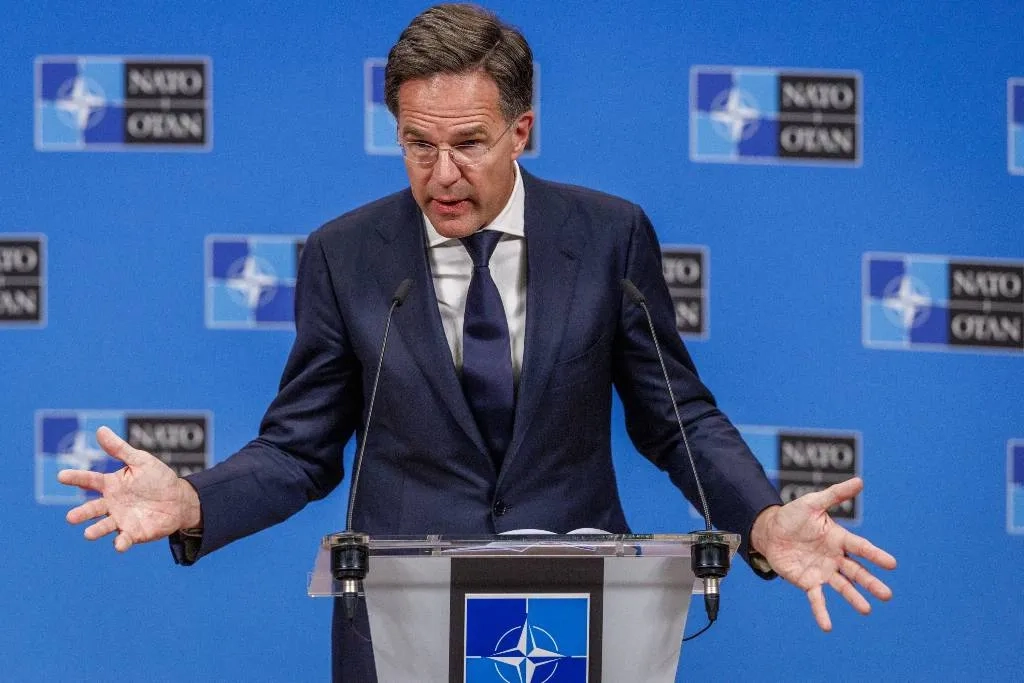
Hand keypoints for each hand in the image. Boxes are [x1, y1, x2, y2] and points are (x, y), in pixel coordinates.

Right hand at [58, 426, 201, 551]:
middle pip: (92, 508)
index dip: (76, 478)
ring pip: (104, 526)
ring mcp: (121, 519)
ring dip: (96, 530)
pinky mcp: (134, 533)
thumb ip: (119, 449)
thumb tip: (100, 430)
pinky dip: (121, 543)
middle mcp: (112, 504)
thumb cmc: (158, 479)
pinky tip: (119, 545)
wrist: (179, 500)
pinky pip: (125, 539)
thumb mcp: (140, 460)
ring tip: (88, 533)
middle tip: (71, 517)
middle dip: (82, 513)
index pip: (90, 480)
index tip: (61, 475)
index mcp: (111, 485)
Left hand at [750, 477, 896, 630]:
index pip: (861, 548)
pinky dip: (821, 612)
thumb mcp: (813, 502)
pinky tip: (827, 626)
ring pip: (842, 587)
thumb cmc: (794, 516)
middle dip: (870, 583)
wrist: (771, 531)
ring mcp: (823, 571)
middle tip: (887, 595)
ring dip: (854, 598)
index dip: (875, 555)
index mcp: (839, 539)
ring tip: (867, 610)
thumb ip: (835, 495)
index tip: (892, 564)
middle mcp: (835, 558)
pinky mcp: (808, 582)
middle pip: (856, 572)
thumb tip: (860, 481)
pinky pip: (817, 599)